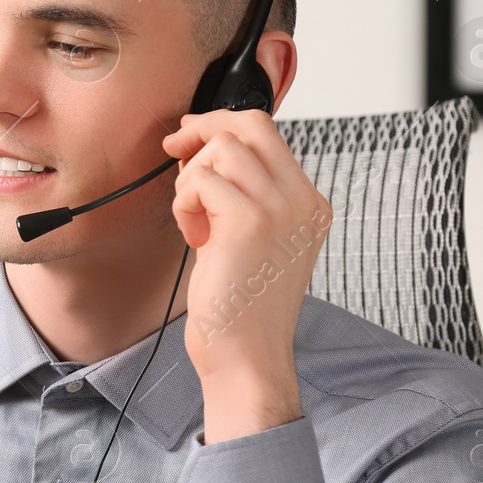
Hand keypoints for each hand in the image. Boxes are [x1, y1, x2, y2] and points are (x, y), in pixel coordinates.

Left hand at [161, 110, 331, 443]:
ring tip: (194, 221)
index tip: (189, 138)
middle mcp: (302, 200)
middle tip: (174, 150)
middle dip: (204, 129)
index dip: (221, 127)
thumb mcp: (251, 240)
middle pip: (252, 125)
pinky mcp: (248, 221)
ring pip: (222, 148)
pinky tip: (195, 238)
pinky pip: (200, 181)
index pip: (268, 135)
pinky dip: (184, 204)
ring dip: (191, 179)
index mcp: (308, 204)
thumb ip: (242, 196)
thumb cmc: (240, 306)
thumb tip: (204, 148)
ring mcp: (279, 208)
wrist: (247, 357)